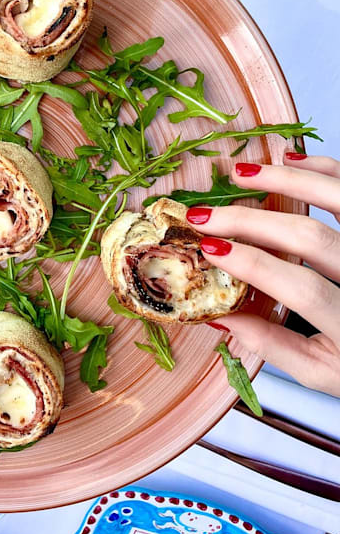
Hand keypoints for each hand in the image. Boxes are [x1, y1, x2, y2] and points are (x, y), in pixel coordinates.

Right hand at [186, 152, 339, 396]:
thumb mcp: (323, 372)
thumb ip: (273, 345)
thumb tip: (219, 314)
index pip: (301, 287)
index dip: (253, 265)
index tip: (210, 250)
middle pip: (310, 238)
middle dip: (249, 222)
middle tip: (205, 216)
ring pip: (337, 198)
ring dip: (285, 180)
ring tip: (242, 174)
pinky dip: (324, 168)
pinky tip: (292, 161)